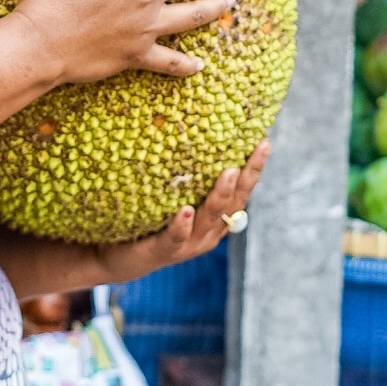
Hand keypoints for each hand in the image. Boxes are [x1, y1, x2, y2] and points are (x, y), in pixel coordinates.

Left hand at [94, 140, 270, 284]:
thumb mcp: (174, 194)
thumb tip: (192, 129)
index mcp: (216, 218)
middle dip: (246, 177)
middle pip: (234, 203)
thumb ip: (187, 174)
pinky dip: (182, 224)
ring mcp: (189, 243)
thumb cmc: (151, 218)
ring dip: (220, 195)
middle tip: (257, 150)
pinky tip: (186, 210)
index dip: (254, 169)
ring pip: (209, 218)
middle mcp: (209, 232)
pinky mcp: (165, 251)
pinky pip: (175, 237)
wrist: (122, 256)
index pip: (242, 191)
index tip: (264, 142)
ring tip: (228, 173)